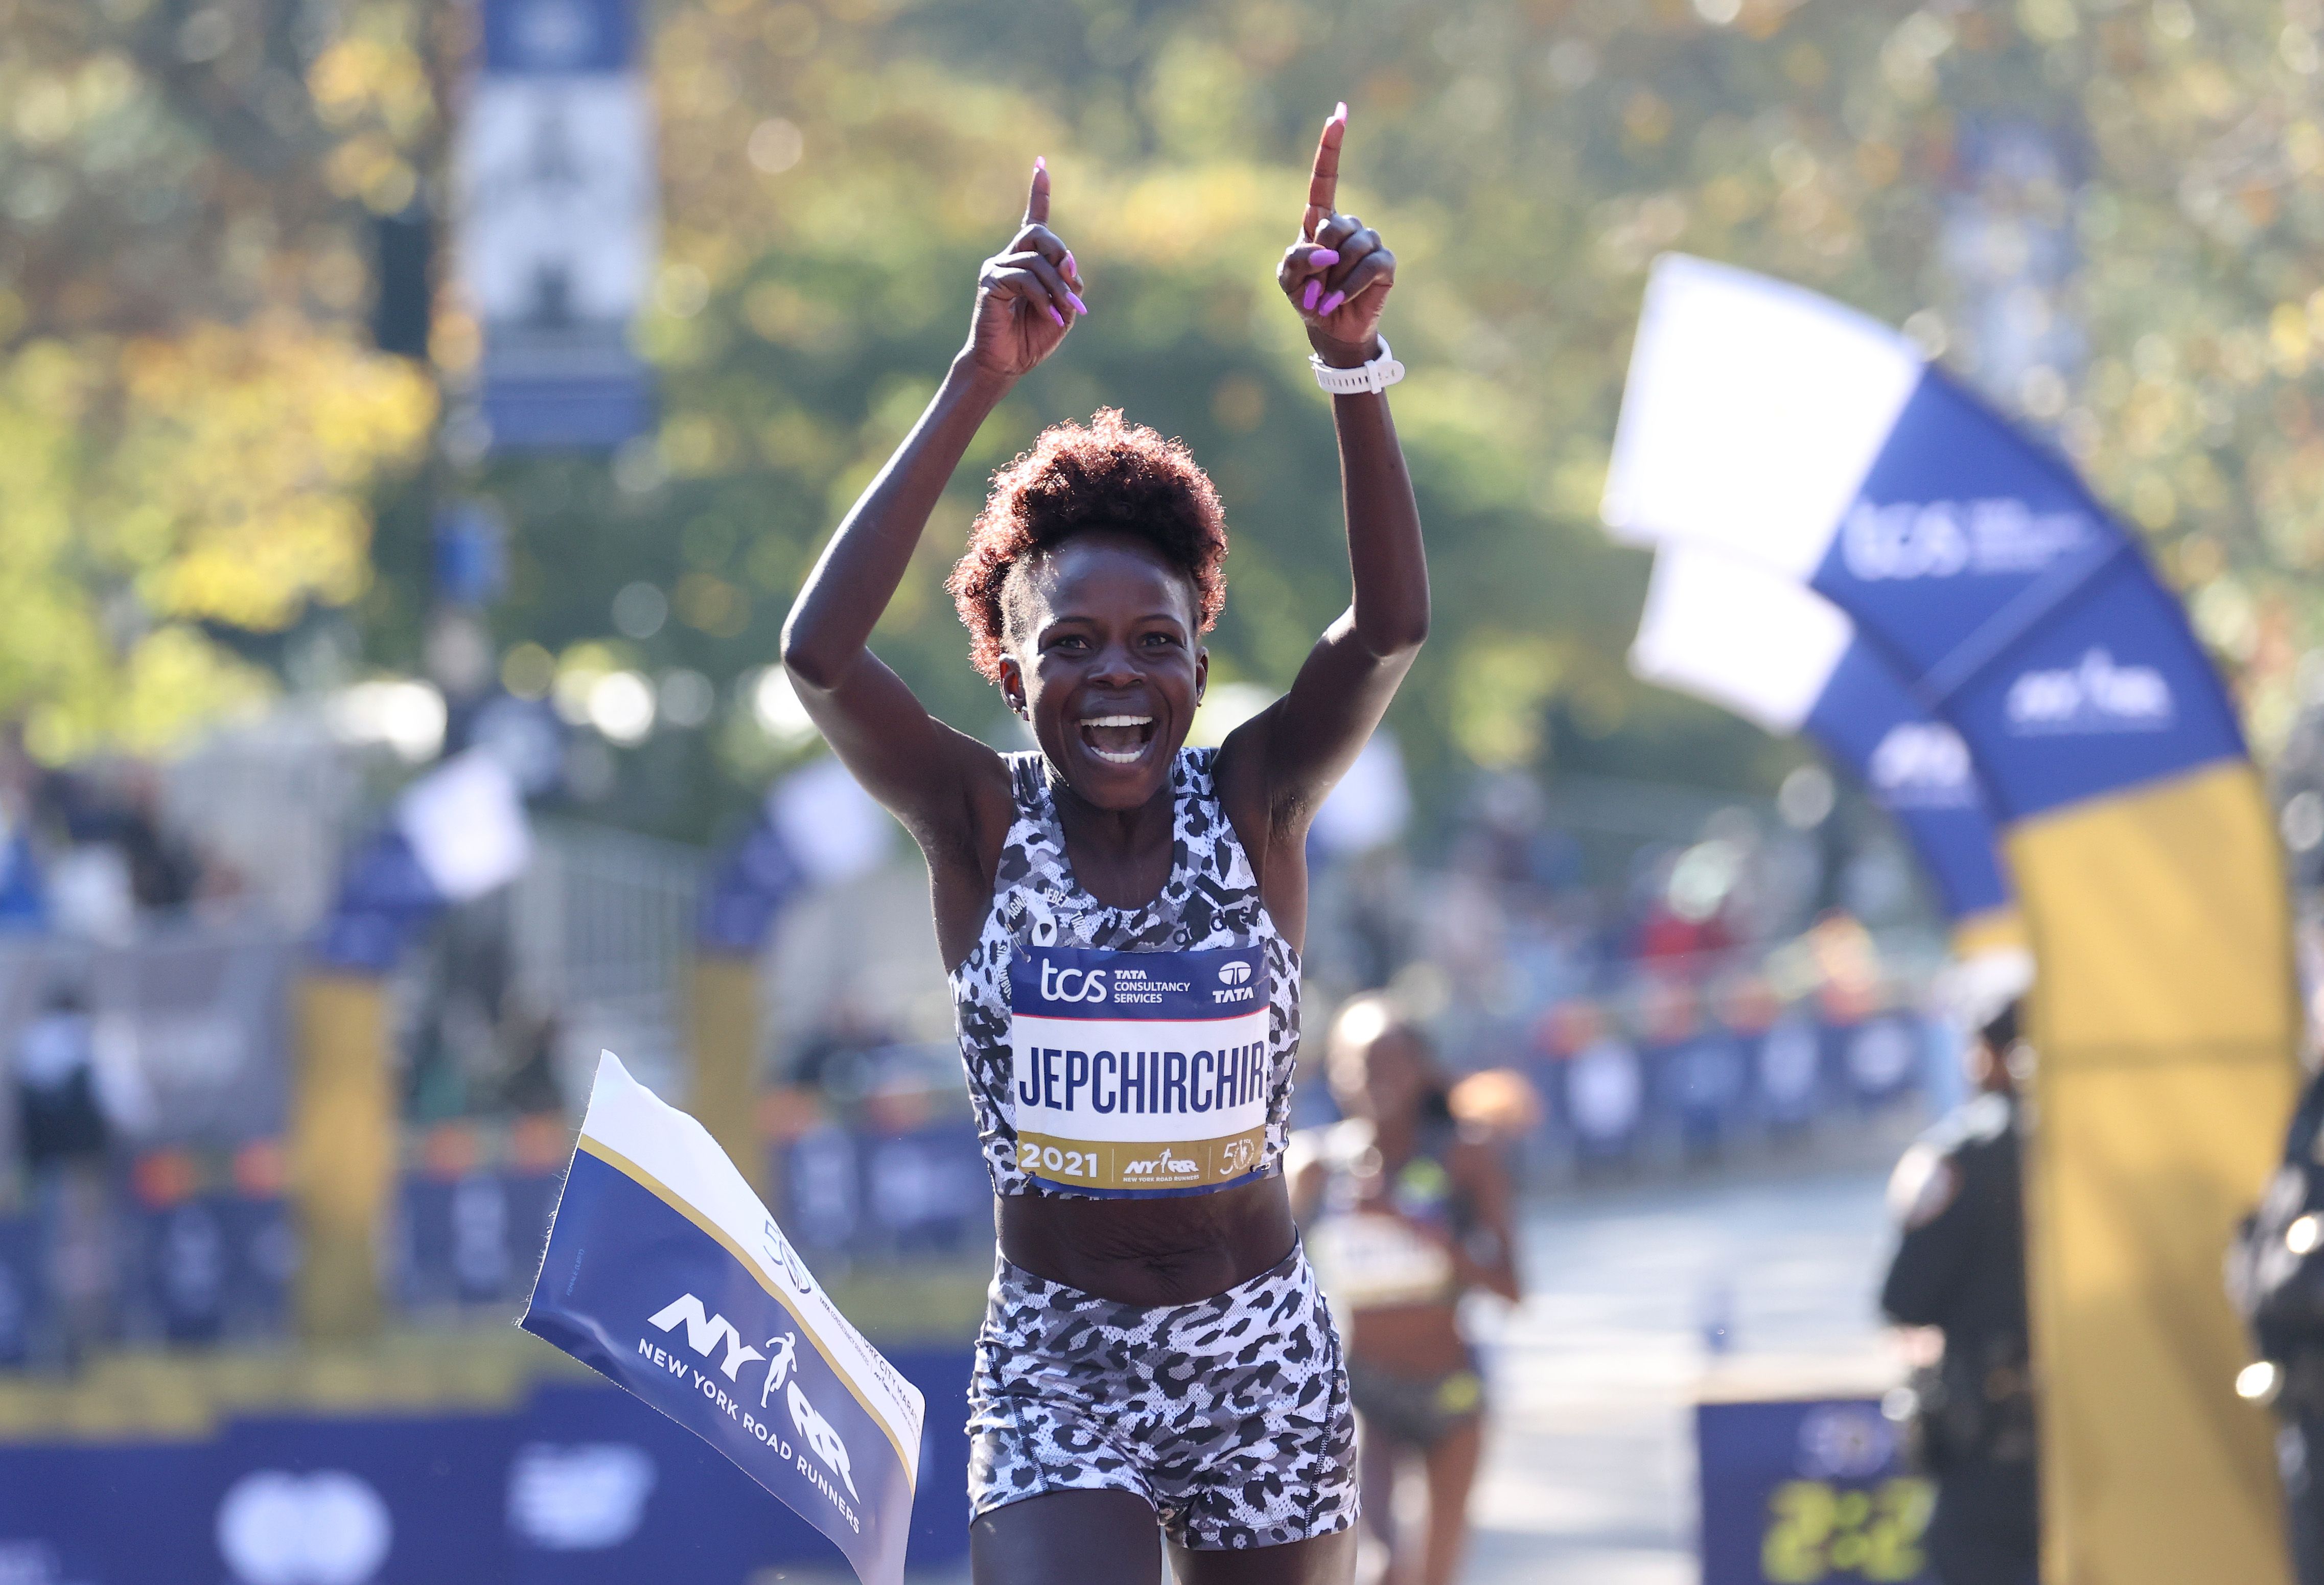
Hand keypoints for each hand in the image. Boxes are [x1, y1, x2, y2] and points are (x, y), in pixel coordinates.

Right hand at [966, 158, 1088, 383]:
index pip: (1033, 218)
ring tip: (1064, 310)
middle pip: (1038, 232)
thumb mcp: (1065, 308)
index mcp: (1029, 260)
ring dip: (1058, 286)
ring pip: (1036, 259)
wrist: (1007, 363)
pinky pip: (1025, 278)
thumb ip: (1070, 282)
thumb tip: (1069, 263)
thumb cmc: (1033, 336)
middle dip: (1061, 254)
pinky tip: (1051, 316)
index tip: (1041, 163)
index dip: (1038, 191)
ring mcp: (998, 268)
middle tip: (1072, 283)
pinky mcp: (991, 283)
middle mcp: (1010, 257)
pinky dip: (1044, 298)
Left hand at [1277, 104, 1394, 367]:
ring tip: (1326, 295)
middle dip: (1320, 259)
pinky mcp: (1385, 262)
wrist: (1329, 329)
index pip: (1324, 179)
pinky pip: (1369, 265)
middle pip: (1333, 225)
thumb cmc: (1306, 298)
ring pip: (1352, 246)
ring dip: (1334, 277)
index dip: (1331, 147)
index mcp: (1319, 221)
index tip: (1338, 113)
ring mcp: (1369, 241)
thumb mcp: (1287, 279)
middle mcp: (1347, 226)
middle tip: (1314, 285)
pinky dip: (1349, 286)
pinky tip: (1337, 300)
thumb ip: (1296, 260)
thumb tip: (1326, 253)